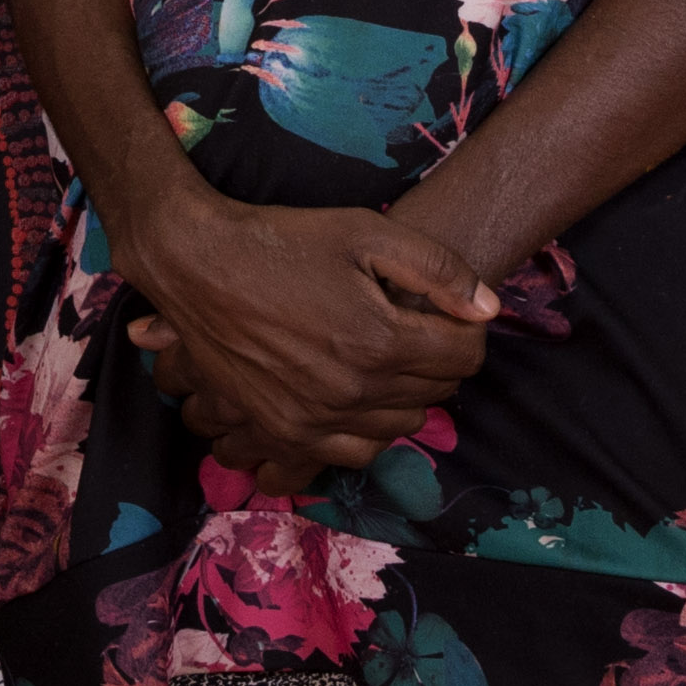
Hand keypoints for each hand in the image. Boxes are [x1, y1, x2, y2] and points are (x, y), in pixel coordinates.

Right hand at [121, 194, 490, 491]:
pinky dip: (364, 431)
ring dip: (404, 396)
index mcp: (381, 340)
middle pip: (435, 393)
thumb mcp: (366, 231)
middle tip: (412, 328)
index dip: (465, 327)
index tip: (445, 311)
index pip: (466, 355)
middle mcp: (354, 391)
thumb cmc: (283, 240)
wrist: (197, 264)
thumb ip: (438, 269)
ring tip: (382, 360)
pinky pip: (351, 454)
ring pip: (399, 427)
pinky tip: (354, 398)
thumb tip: (487, 308)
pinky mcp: (285, 433)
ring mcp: (317, 419)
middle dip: (437, 359)